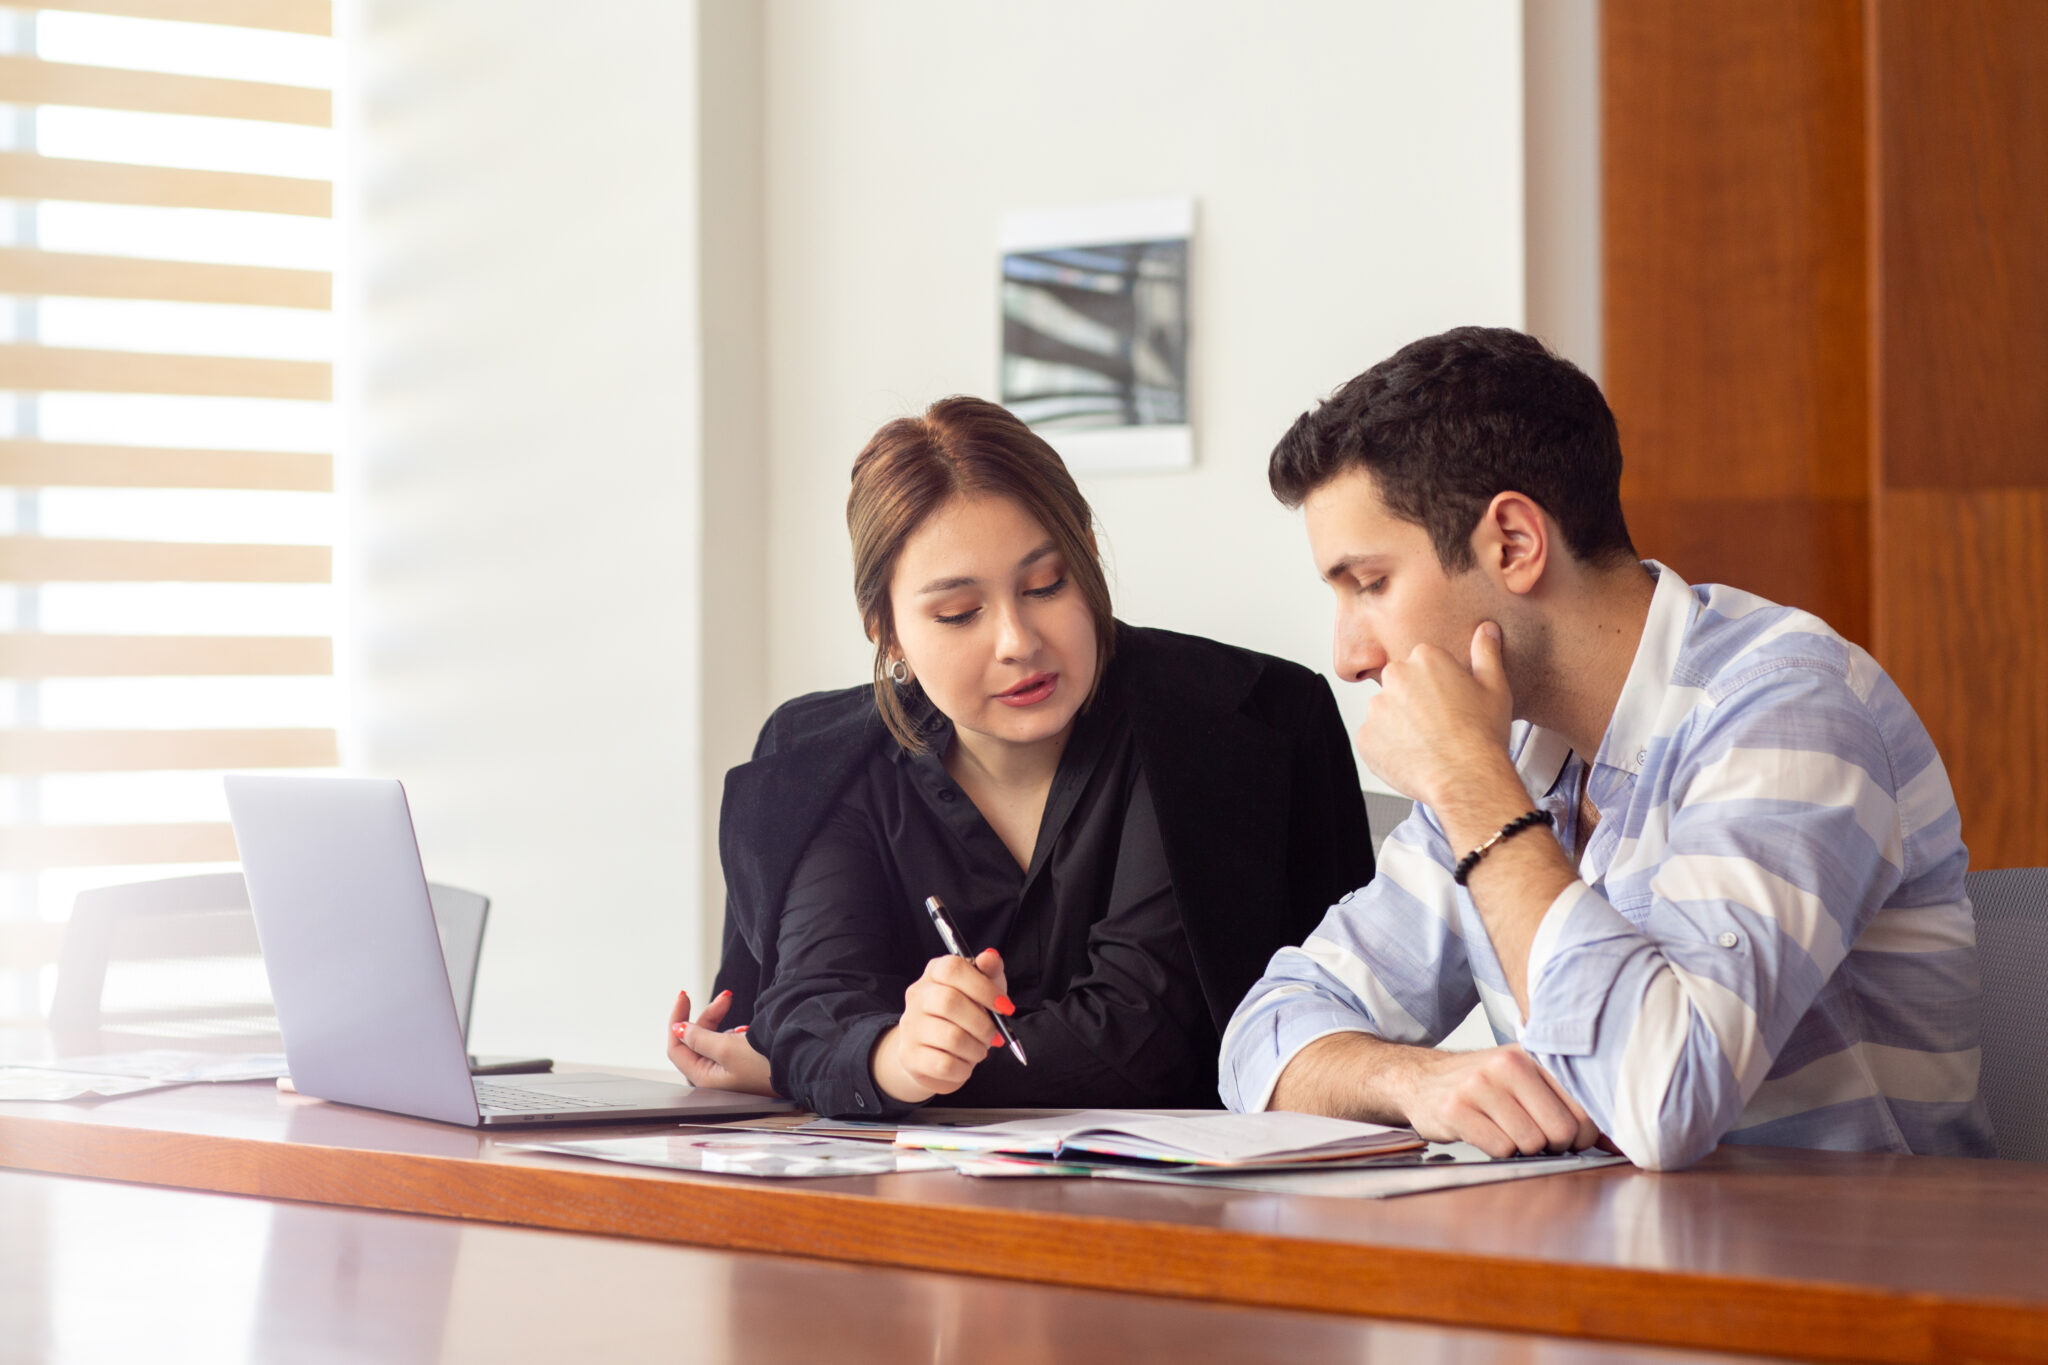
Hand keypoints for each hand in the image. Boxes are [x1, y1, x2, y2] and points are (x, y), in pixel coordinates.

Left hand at [666, 988, 776, 1095]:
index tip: (685, 995)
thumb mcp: (727, 1048)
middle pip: (695, 1040)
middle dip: (708, 1016)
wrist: (802, 1069)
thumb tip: (677, 1029)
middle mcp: (712, 1078)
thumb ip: (698, 1038)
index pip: (676, 1046)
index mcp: (703, 1078)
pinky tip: (746, 1031)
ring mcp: (727, 1073)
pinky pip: (727, 1045)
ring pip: (711, 1040)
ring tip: (742, 1020)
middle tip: (727, 997)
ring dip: (721, 1022)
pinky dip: (732, 1032)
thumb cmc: (766, 1065)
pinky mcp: (741, 1068)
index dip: (677, 1018)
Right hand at [871, 949, 1012, 1104]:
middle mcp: (917, 995)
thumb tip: (990, 956)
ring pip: (951, 1037)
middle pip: (949, 1002)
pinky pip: (944, 1064)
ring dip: (976, 1048)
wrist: (935, 1052)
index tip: (1005, 1007)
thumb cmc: (965, 1015)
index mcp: (935, 972)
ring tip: (980, 1050)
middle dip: (982, 1023)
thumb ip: (989, 972)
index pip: (952, 968)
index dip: (983, 987)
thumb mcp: (983, 989)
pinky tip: (965, 1062)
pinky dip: (964, 1067)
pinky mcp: (909, 1056)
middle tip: (994, 1035)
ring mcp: (909, 1026)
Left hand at [1356, 622, 1516, 812]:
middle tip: (1439, 725)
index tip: (1450, 704)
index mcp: (1424, 657)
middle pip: (1400, 686)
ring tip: (1428, 744)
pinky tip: (1414, 757)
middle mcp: (1394, 676)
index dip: (1438, 687)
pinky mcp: (1365, 738)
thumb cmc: (1484, 734)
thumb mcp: (1495, 687)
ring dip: (1400, 725)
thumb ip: (1486, 653)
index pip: (1423, 666)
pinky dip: (1389, 748)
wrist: (1467, 778)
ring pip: (1386, 713)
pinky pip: (1375, 740)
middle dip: (1414, 702)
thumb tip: (1486, 629)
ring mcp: (1376, 707)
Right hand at [1386, 1044, 1600, 1157]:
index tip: (1566, 1135)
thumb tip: (1621, 1144)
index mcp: (1534, 1054)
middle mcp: (1508, 1064)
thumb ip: (1573, 1106)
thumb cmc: (1485, 1087)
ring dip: (1522, 1149)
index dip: (1582, 1134)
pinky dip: (1497, 1151)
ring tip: (1505, 1131)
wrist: (1421, 1081)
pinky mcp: (1456, 1109)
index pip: (1584, 1107)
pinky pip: (1500, 1148)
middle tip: (1534, 1137)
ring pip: (1531, 1143)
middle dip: (1553, 1146)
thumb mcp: (1528, 1082)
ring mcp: (1480, 1085)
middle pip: (1562, 1130)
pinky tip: (1484, 1133)